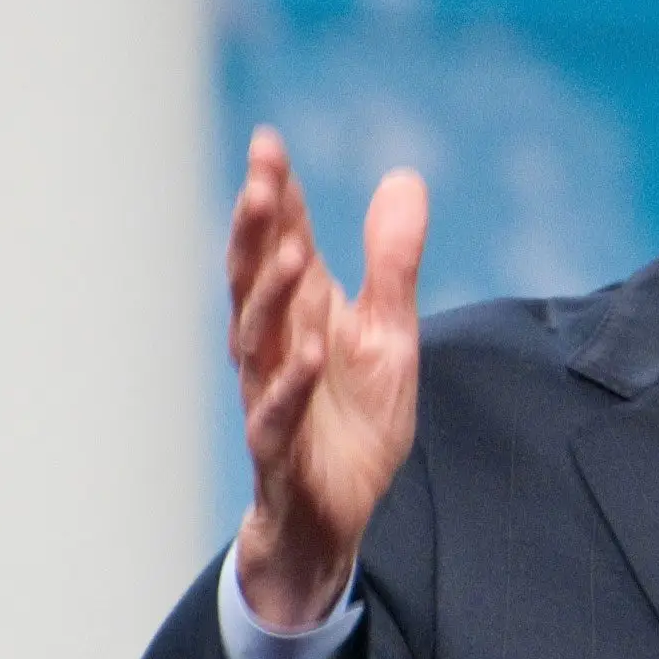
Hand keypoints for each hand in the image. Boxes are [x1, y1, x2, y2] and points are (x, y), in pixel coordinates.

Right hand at [226, 127, 424, 629]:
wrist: (334, 516)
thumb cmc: (352, 420)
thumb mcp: (389, 333)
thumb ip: (393, 262)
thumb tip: (404, 177)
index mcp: (297, 313)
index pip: (281, 242)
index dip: (276, 196)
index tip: (268, 142)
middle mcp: (273, 347)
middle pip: (254, 279)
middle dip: (256, 230)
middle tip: (261, 178)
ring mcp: (270, 397)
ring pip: (257, 340)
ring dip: (270, 296)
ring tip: (289, 252)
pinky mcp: (279, 450)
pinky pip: (277, 414)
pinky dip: (292, 383)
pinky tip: (310, 352)